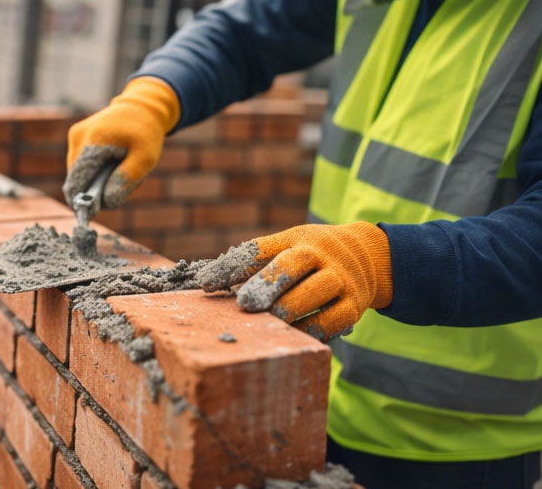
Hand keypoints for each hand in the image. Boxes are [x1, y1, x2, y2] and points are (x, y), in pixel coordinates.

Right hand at [62, 77, 179, 208]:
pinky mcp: (77, 138)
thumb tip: (106, 203)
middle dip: (97, 189)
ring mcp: (75, 136)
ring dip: (97, 180)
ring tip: (120, 169)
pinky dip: (97, 171)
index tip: (98, 209)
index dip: (84, 201)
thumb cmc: (146, 133)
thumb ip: (125, 181)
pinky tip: (114, 162)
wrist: (142, 106)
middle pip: (78, 180)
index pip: (77, 182)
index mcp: (93, 141)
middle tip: (121, 183)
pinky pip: (82, 165)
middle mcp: (78, 137)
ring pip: (79, 174)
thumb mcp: (145, 159)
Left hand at [196, 222, 392, 340]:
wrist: (370, 257)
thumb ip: (253, 262)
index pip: (260, 249)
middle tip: (244, 303)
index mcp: (298, 239)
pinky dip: (308, 331)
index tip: (205, 282)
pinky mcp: (353, 307)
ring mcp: (341, 280)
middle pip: (292, 266)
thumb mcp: (287, 246)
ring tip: (266, 322)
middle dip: (266, 285)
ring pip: (313, 294)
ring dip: (287, 310)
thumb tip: (209, 282)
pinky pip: (330, 322)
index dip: (232, 265)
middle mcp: (322, 255)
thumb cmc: (312, 255)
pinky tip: (290, 337)